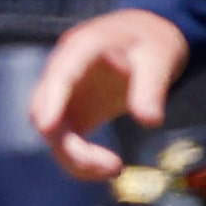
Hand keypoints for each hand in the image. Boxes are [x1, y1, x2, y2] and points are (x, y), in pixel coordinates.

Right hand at [29, 7, 189, 180]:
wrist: (146, 35)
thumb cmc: (151, 40)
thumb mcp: (160, 58)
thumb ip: (152, 87)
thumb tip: (149, 121)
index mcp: (81, 49)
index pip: (58, 76)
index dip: (49, 101)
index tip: (48, 128)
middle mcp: (62, 73)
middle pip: (45, 111)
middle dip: (69, 145)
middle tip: (112, 166)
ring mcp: (63, 94)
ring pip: (51, 132)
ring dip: (75, 158)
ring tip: (114, 169)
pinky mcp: (71, 112)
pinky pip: (65, 140)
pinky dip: (80, 158)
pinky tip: (107, 166)